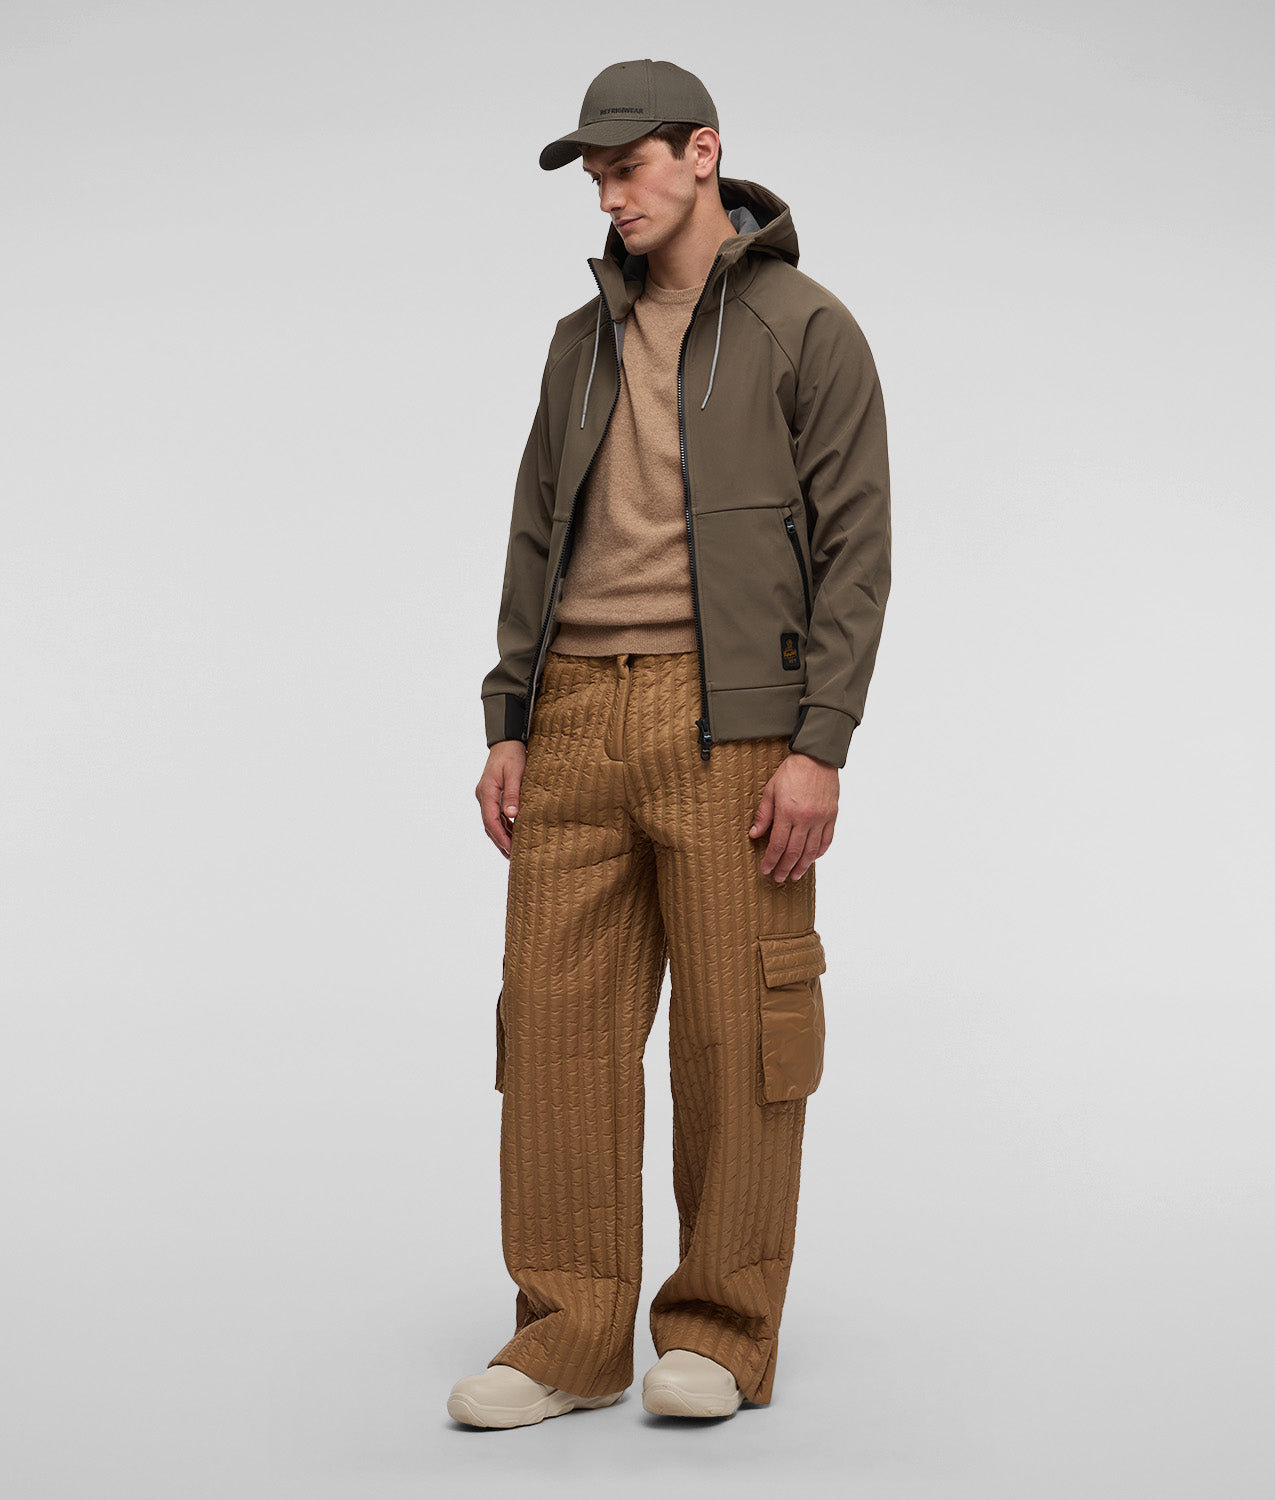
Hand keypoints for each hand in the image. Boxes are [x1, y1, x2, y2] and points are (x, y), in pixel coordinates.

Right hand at [476, 740, 526, 858]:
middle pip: (489, 825)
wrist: (507, 741)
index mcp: (487, 792)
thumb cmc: (512, 755)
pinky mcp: (492, 795)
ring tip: (512, 852)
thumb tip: (511, 815)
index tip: (510, 849)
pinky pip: (495, 815)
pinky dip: (503, 826)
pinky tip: (513, 834)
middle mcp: (483, 796)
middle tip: (511, 857)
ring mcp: (486, 796)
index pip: (491, 820)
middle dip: (499, 841)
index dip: (500, 836)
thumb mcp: (515, 773)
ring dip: (501, 836)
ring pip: (491, 822)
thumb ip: (513, 794)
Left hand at [748, 751, 838, 881]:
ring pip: (811, 850)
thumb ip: (763, 814)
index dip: (771, 860)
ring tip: (795, 875)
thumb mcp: (770, 790)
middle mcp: (805, 818)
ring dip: (802, 865)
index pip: (777, 844)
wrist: (816, 757)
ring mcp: (820, 818)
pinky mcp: (832, 816)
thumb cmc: (792, 771)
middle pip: (794, 851)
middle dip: (785, 867)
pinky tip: (812, 859)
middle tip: (779, 877)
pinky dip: (819, 852)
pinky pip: (827, 840)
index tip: (766, 869)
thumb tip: (754, 834)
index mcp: (787, 812)